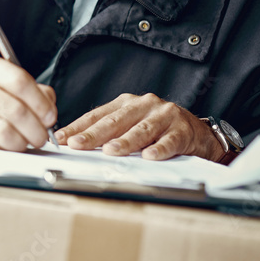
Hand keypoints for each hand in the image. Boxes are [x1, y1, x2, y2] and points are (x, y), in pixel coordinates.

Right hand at [0, 53, 57, 151]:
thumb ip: (24, 88)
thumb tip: (49, 103)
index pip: (18, 81)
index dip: (40, 103)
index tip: (49, 117)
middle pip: (13, 110)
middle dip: (35, 130)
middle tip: (41, 138)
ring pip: (0, 132)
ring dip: (19, 144)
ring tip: (23, 146)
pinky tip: (3, 151)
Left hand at [55, 92, 225, 161]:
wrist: (199, 135)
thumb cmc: (158, 130)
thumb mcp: (131, 126)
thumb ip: (107, 132)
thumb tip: (74, 143)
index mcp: (127, 103)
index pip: (97, 115)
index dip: (78, 127)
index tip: (60, 139)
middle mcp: (144, 105)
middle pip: (115, 121)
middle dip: (94, 134)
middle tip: (77, 144)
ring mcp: (164, 116)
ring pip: (141, 130)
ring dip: (125, 141)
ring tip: (110, 151)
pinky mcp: (183, 130)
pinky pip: (170, 141)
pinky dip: (159, 149)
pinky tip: (149, 156)